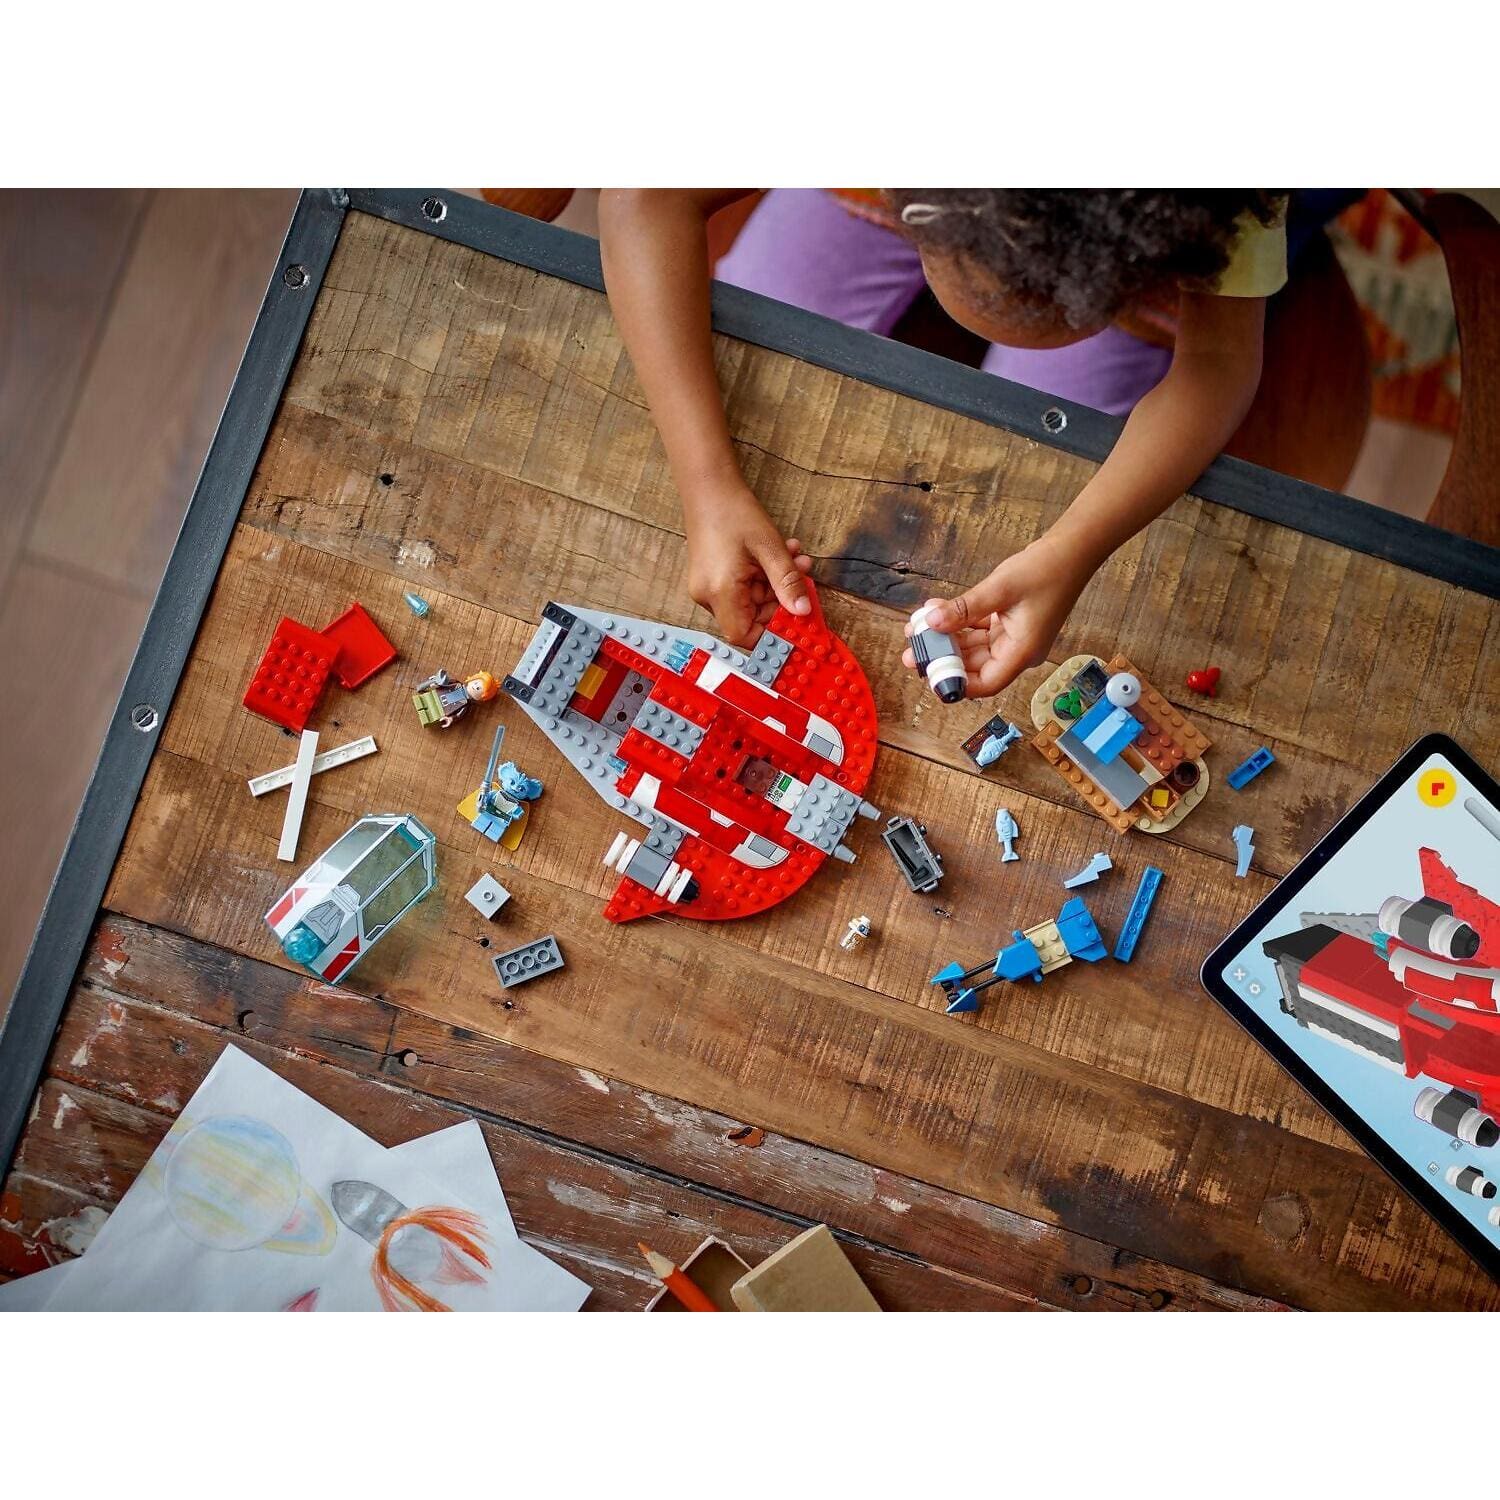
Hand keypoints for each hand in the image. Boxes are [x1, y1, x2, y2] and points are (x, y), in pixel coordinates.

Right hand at [684, 481, 812, 644]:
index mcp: (720, 592)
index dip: (772, 636)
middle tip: (803, 577)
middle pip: (751, 618)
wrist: (707, 486)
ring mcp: (708, 588)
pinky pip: (743, 588)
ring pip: (751, 601)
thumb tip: (803, 611)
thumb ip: (787, 582)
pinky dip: (763, 576)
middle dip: (781, 600)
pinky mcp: (712, 579)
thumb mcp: (770, 547)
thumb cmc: (733, 511)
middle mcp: (709, 596)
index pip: (744, 636)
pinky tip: (780, 554)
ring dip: (776, 583)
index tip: (797, 624)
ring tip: (795, 557)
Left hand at [902, 537, 1092, 697]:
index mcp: (1021, 652)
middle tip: (912, 649)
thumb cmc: (1045, 570)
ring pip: (972, 647)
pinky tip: (936, 610)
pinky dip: (958, 623)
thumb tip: (932, 623)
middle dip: (943, 657)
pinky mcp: (1008, 624)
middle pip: (974, 667)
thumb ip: (964, 609)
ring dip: (947, 638)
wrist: (1071, 549)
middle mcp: (1017, 650)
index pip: (985, 683)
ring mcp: (1013, 637)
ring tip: (919, 626)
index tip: (928, 671)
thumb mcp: (999, 589)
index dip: (955, 682)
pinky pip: (978, 630)